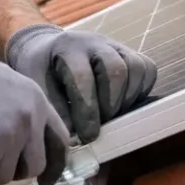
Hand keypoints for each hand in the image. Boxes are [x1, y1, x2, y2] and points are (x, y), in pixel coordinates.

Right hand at [0, 26, 68, 184]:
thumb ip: (17, 112)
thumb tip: (20, 149)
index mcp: (35, 99)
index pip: (60, 141)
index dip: (54, 164)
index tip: (45, 178)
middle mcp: (28, 119)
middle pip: (33, 166)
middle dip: (11, 170)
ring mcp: (8, 137)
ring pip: (3, 176)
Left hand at [5, 24, 157, 143]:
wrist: (49, 49)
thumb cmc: (42, 71)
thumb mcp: (37, 86)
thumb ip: (54, 111)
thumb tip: (75, 142)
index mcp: (67, 48)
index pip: (82, 76)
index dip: (86, 110)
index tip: (86, 136)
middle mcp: (95, 42)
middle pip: (115, 70)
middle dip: (109, 105)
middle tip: (99, 126)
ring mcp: (116, 46)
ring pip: (136, 69)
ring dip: (126, 100)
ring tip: (109, 116)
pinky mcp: (130, 54)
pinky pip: (147, 70)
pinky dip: (139, 92)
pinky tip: (121, 105)